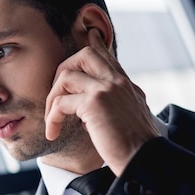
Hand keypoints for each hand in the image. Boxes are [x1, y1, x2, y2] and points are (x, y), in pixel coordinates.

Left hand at [44, 28, 159, 174]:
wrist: (143, 160)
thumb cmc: (134, 147)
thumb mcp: (129, 117)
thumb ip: (114, 104)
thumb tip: (92, 106)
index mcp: (125, 84)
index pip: (107, 56)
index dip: (95, 45)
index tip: (89, 34)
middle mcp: (117, 82)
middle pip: (83, 55)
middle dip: (61, 71)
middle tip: (54, 97)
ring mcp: (106, 89)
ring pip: (65, 76)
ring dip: (51, 99)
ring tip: (51, 120)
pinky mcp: (94, 103)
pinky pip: (60, 102)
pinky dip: (52, 117)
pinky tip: (52, 133)